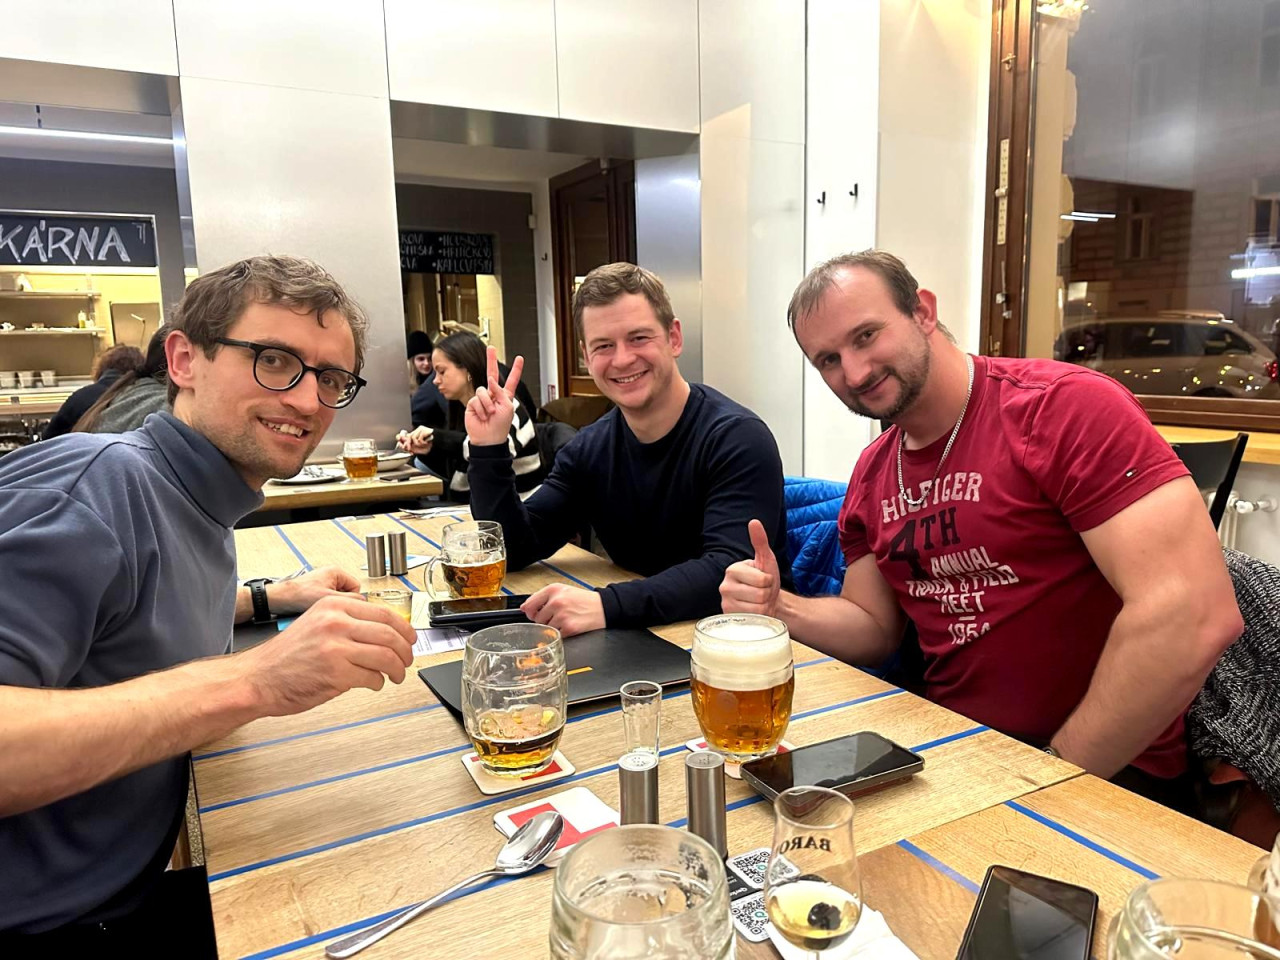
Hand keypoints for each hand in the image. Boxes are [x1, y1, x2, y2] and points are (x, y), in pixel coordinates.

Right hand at [236, 594, 415, 715]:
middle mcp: (336, 623)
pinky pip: (373, 677)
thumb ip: (347, 621)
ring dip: (398, 669)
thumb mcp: (316, 622)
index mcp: (334, 606)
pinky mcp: (337, 673)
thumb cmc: (286, 655)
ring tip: (396, 675)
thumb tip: (384, 630)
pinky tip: (374, 683)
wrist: (258, 678)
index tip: (410, 638)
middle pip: (390, 634)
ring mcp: (337, 648)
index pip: (384, 613)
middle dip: (406, 651)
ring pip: (386, 656)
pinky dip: (379, 682)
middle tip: (407, 660)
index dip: (404, 628)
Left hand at [267, 565, 360, 615]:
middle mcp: (331, 575)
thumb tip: (364, 603)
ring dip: (332, 607)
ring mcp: (324, 584)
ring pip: (339, 600)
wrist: (278, 599)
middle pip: (349, 594)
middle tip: (330, 609)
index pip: (357, 588)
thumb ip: (350, 600)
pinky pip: (329, 602)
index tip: (344, 607)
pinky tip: (316, 610)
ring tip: (320, 608)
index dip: (352, 600)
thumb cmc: (297, 595)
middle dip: (341, 604)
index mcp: (336, 572)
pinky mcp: (317, 592)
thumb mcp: (328, 598)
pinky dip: (324, 608)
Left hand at [396, 426, 432, 455]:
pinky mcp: (423, 430)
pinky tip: (426, 442)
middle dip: (408, 444)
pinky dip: (422, 443)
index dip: (401, 438)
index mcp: (415, 434)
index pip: (405, 435)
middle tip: (410, 449)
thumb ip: (410, 447)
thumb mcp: (417, 449)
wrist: (438, 444)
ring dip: (418, 444)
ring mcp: (420, 429)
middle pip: (408, 437)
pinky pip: (419, 438)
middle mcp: (417, 431)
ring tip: (424, 444)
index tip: (399, 442)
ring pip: (413, 438)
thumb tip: (402, 445)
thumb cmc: (429, 446)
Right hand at [465, 347, 523, 446]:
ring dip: (488, 403)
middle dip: (491, 360)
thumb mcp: (506, 407)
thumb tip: (490, 380)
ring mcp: (483, 399)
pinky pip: (476, 399)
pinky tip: (482, 416)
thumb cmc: (500, 426)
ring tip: (490, 414)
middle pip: (491, 374)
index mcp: (505, 396)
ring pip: (483, 390)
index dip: (516, 370)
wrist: (488, 438)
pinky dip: (481, 408)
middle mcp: (493, 395)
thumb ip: (499, 391)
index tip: (519, 358)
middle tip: (491, 348)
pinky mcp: (473, 404)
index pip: (511, 380)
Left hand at [522, 583, 604, 637]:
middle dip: (544, 620)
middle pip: (536, 619)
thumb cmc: (583, 600)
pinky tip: (569, 626)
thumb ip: (541, 597)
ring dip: (553, 627)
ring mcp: (562, 615)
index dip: (530, 612)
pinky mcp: (569, 628)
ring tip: (565, 620)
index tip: (535, 614)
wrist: (603, 607)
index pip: (529, 605)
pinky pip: (556, 635)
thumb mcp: (562, 591)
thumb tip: (524, 608)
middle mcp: (557, 601)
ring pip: (545, 628)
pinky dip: (561, 634)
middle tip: (557, 617)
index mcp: (553, 590)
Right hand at [719, 519, 780, 615]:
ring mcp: (726, 603)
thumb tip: (754, 522)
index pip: (762, 579)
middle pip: (761, 594)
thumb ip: (760, 541)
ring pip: (758, 608)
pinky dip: (759, 616)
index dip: (769, 580)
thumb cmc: (766, 580)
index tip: (764, 579)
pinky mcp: (730, 618)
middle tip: (762, 592)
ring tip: (759, 601)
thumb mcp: (765, 559)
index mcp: (732, 569)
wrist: (767, 602)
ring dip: (764, 606)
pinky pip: (754, 618)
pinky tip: (754, 611)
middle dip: (767, 594)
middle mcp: (725, 586)